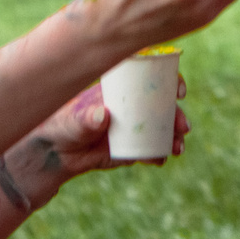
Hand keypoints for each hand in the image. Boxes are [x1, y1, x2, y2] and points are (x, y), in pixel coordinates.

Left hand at [1, 79, 191, 203]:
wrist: (57, 151)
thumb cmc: (63, 124)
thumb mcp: (73, 118)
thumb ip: (86, 116)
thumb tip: (103, 115)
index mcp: (124, 90)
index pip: (154, 79)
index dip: (172, 81)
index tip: (179, 91)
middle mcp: (133, 107)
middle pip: (165, 106)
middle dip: (178, 115)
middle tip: (182, 127)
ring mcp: (134, 128)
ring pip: (162, 130)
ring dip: (174, 137)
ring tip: (177, 148)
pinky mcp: (131, 149)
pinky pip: (151, 151)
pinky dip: (159, 155)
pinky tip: (161, 159)